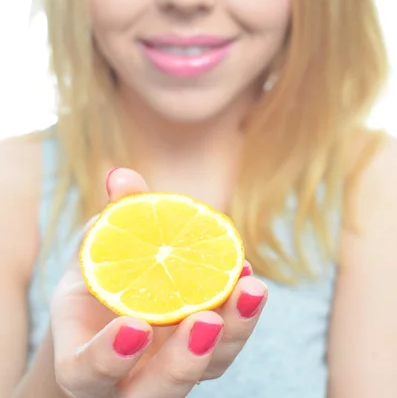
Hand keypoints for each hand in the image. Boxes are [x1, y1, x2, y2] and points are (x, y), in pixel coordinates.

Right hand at [50, 168, 267, 397]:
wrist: (114, 306)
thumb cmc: (99, 276)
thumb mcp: (98, 246)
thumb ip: (113, 216)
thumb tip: (120, 175)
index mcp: (83, 358)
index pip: (86, 375)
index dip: (107, 359)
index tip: (136, 326)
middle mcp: (128, 378)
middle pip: (156, 392)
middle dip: (184, 361)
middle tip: (206, 320)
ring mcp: (171, 371)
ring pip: (206, 373)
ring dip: (233, 333)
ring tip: (250, 290)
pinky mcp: (204, 356)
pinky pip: (227, 346)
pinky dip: (241, 315)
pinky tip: (248, 277)